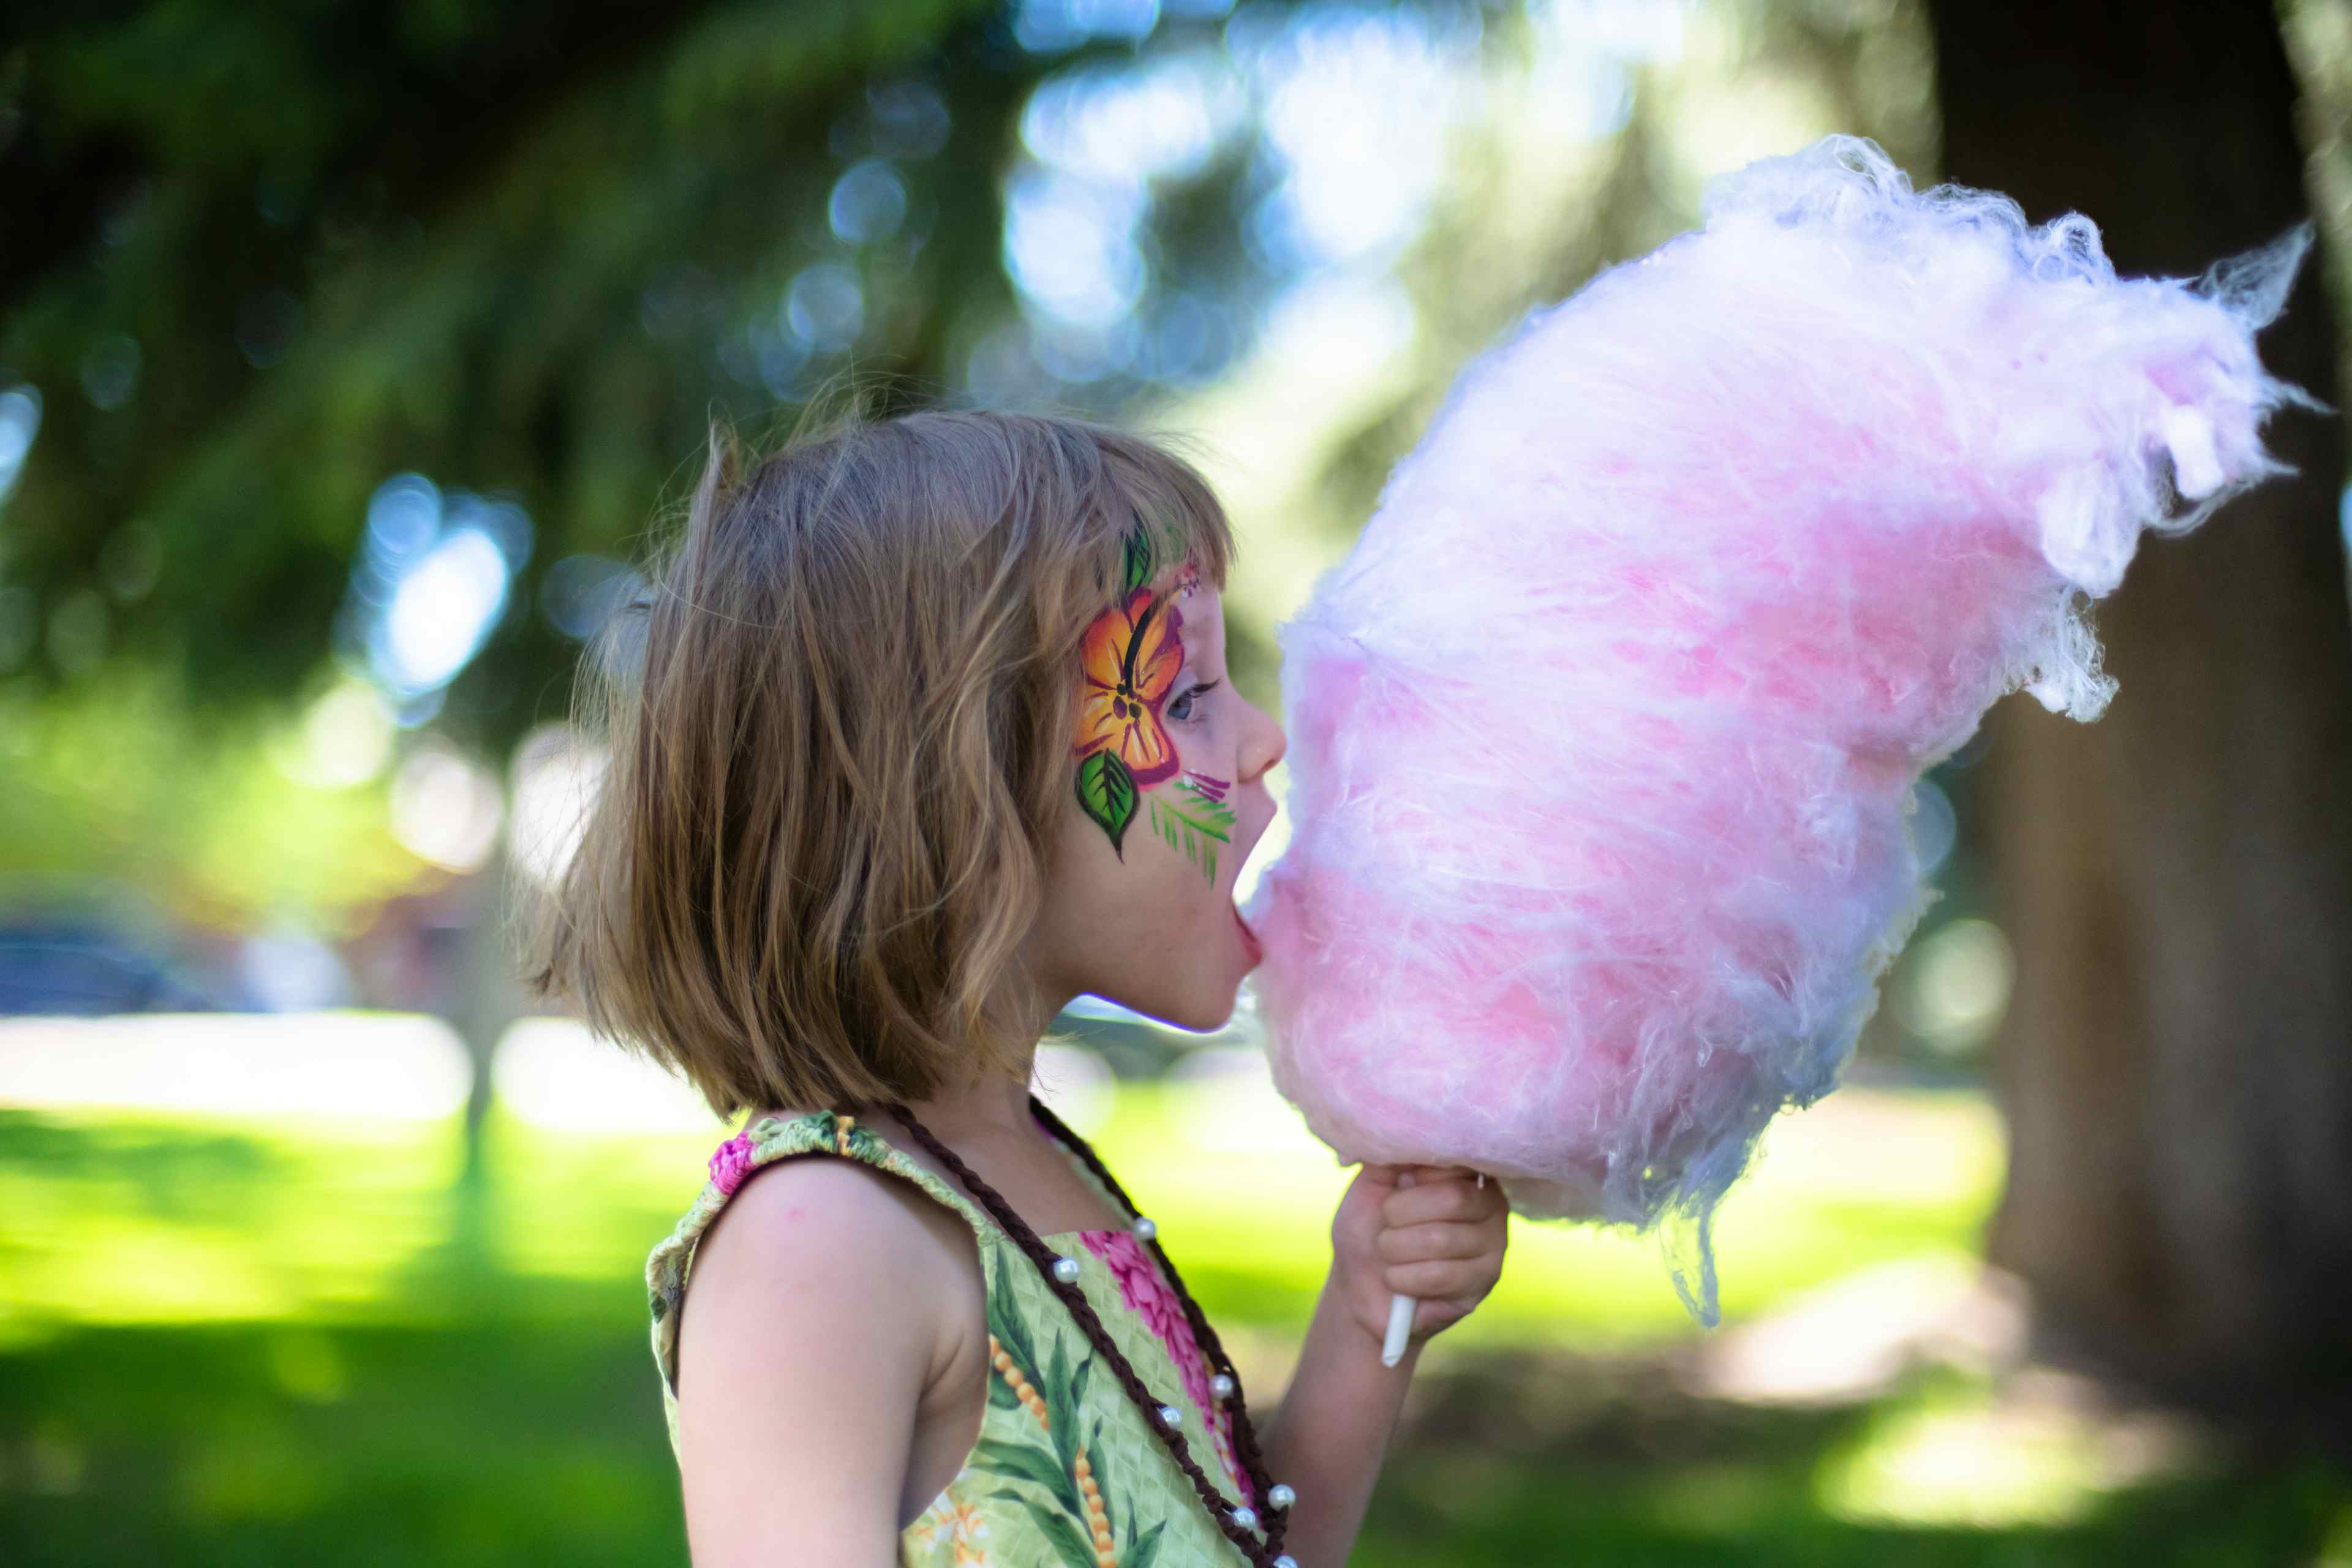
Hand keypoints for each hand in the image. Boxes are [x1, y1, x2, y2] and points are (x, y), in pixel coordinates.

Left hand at [1328, 1162, 1508, 1352]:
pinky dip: (1404, 1277)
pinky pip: (1441, 1276)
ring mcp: (1494, 1243)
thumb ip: (1394, 1154)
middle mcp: (1490, 1201)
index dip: (1414, 1176)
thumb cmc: (1368, 1226)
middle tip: (1386, 1225)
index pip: (1454, 1159)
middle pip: (1452, 1198)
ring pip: (1442, 1239)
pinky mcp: (1485, 1282)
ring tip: (1388, 1253)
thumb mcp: (1373, 1181)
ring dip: (1396, 1248)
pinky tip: (1397, 1278)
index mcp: (1463, 1169)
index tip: (1396, 1187)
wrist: (1360, 1284)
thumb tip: (1405, 1129)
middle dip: (1400, 1214)